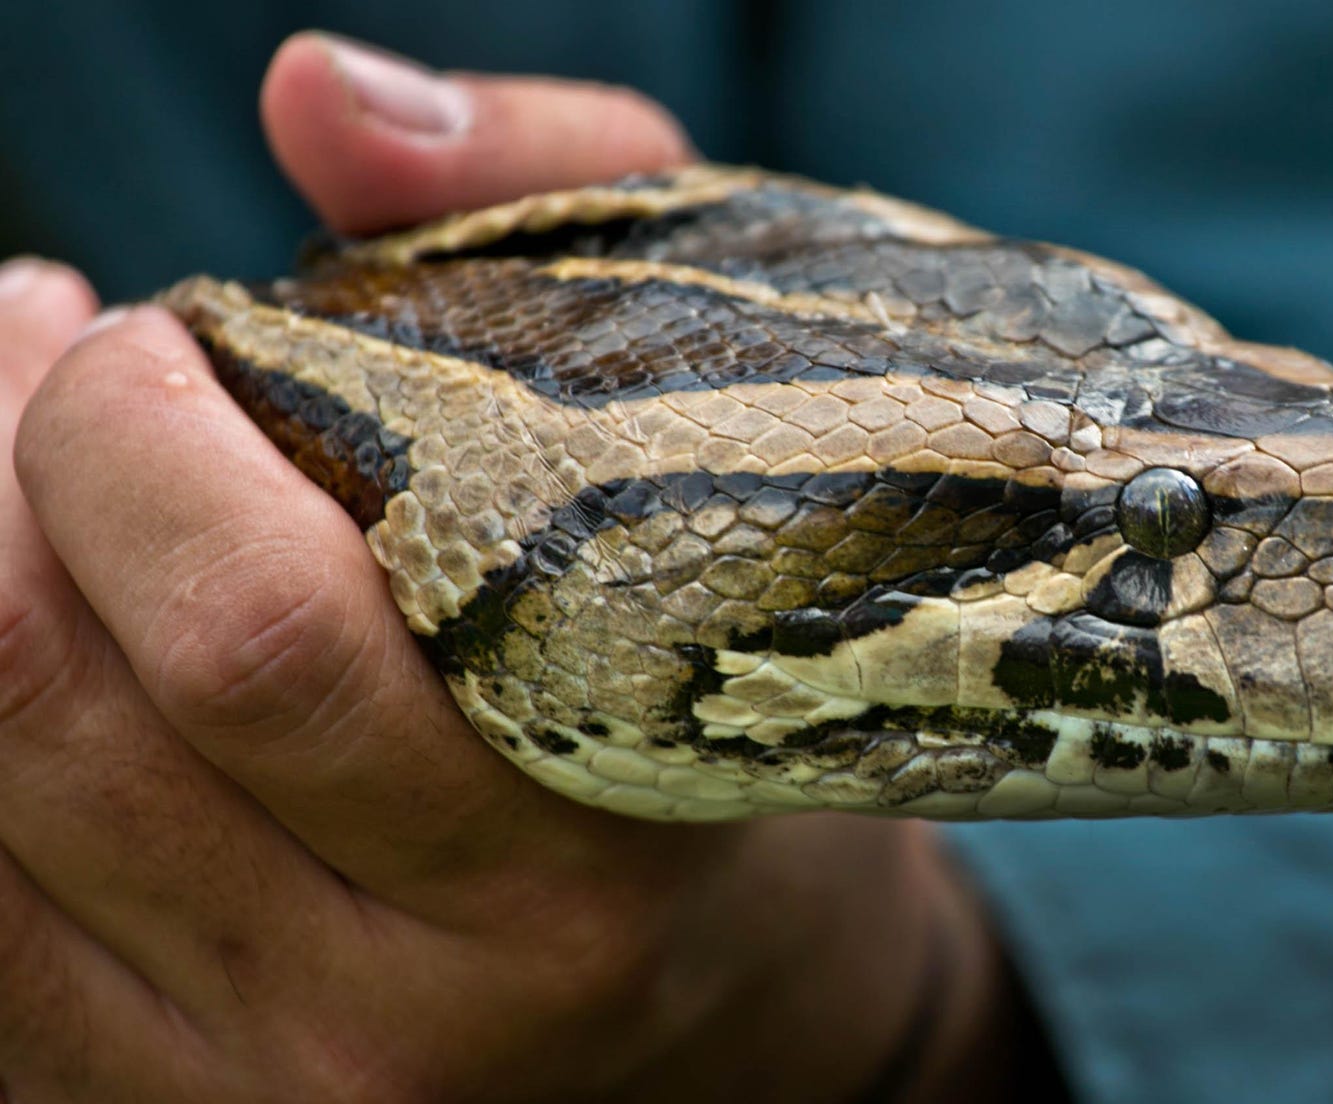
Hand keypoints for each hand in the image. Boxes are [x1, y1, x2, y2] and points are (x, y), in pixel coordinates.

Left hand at [1, 35, 1031, 1102]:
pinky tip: (8, 600)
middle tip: (66, 355)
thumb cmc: (706, 660)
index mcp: (588, 845)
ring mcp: (268, 1089)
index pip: (259, 638)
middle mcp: (425, 1008)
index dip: (132, 433)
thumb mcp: (705, 419)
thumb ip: (554, 204)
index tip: (170, 326)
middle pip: (55, 709)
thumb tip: (308, 88)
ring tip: (14, 445)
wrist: (702, 998)